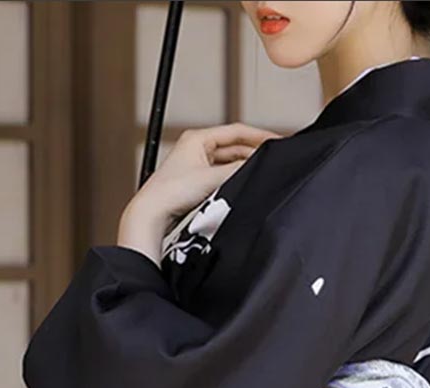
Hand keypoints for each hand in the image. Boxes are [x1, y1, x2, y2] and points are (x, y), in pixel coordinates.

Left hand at [117, 122, 281, 264]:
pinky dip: (233, 178)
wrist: (152, 214)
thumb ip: (240, 169)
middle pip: (234, 146)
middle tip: (271, 159)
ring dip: (242, 167)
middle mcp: (195, 147)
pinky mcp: (195, 181)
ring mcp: (195, 164)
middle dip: (253, 152)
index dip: (260, 135)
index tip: (277, 142)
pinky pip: (221, 175)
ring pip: (228, 162)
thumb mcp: (214, 177)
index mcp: (197, 137)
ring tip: (258, 173)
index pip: (237, 131)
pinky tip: (242, 185)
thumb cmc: (170, 192)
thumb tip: (260, 164)